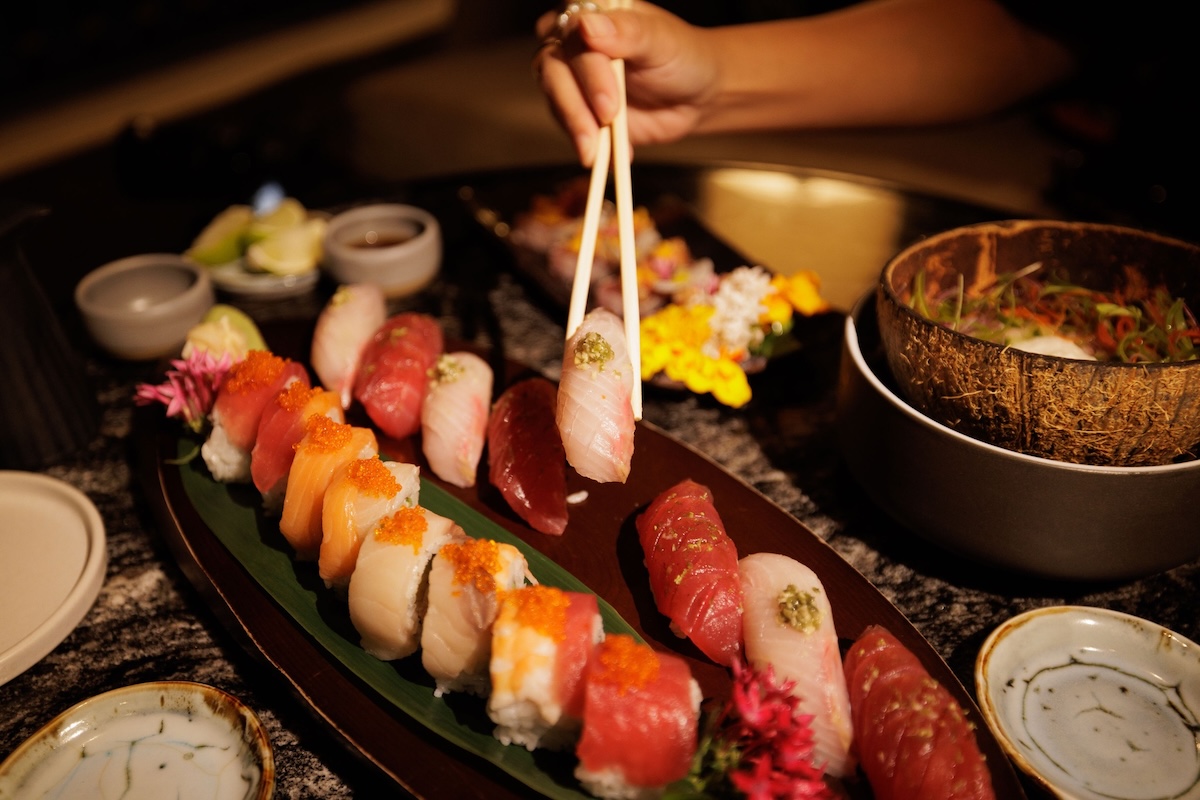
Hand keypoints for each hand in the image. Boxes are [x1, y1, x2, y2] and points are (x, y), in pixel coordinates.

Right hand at [534, 2, 719, 164]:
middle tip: (605, 122)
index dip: (587, 70)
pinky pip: (567, 125)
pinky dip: (588, 142)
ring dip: (576, 125)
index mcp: (592, 10)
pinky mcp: (577, 107)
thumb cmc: (682, 57)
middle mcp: (574, 39)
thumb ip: (627, 32)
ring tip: (597, 151)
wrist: (696, 95)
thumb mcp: (661, 41)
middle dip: (576, 102)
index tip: (607, 101)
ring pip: (555, 98)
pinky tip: (612, 153)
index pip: (572, 34)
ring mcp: (572, 75)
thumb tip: (587, 26)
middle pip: (554, 68)